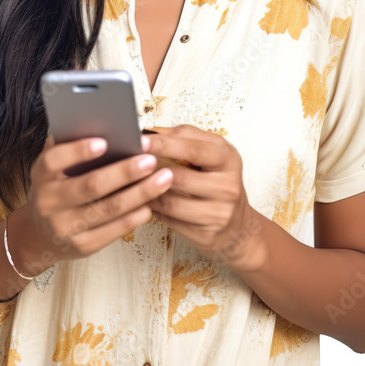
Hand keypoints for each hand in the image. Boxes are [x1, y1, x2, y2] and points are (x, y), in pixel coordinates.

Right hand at [10, 132, 173, 273]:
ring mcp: (65, 227)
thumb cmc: (58, 186)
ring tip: (163, 178)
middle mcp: (49, 201)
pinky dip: (135, 215)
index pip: (55, 159)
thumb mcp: (55, 166)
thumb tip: (106, 123)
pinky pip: (114, 230)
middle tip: (150, 160)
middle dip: (124, 172)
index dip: (78, 150)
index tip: (105, 141)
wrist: (41, 234)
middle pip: (91, 186)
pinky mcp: (83, 246)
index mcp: (42, 174)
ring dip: (140, 193)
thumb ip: (72, 145)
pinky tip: (152, 203)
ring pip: (108, 209)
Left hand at [144, 125, 256, 267]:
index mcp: (228, 158)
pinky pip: (170, 220)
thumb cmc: (216, 181)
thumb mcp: (211, 153)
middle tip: (127, 164)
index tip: (140, 141)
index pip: (193, 148)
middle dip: (149, 170)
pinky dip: (153, 209)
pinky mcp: (207, 234)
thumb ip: (184, 137)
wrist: (237, 226)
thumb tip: (150, 131)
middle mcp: (228, 186)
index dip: (164, 144)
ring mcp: (219, 213)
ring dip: (146, 192)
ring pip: (170, 201)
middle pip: (178, 177)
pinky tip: (142, 202)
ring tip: (130, 183)